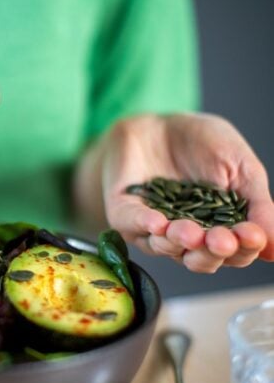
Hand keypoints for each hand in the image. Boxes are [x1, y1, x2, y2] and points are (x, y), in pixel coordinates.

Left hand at [102, 113, 273, 272]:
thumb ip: (257, 204)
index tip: (252, 235)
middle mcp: (186, 237)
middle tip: (221, 240)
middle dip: (212, 251)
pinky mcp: (124, 213)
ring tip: (190, 232)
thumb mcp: (241, 167)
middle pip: (201, 260)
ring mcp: (153, 228)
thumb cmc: (203, 144)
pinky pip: (132, 225)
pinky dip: (144, 224)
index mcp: (219, 229)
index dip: (244, 247)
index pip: (235, 251)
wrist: (159, 122)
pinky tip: (158, 222)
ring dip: (179, 241)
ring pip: (166, 248)